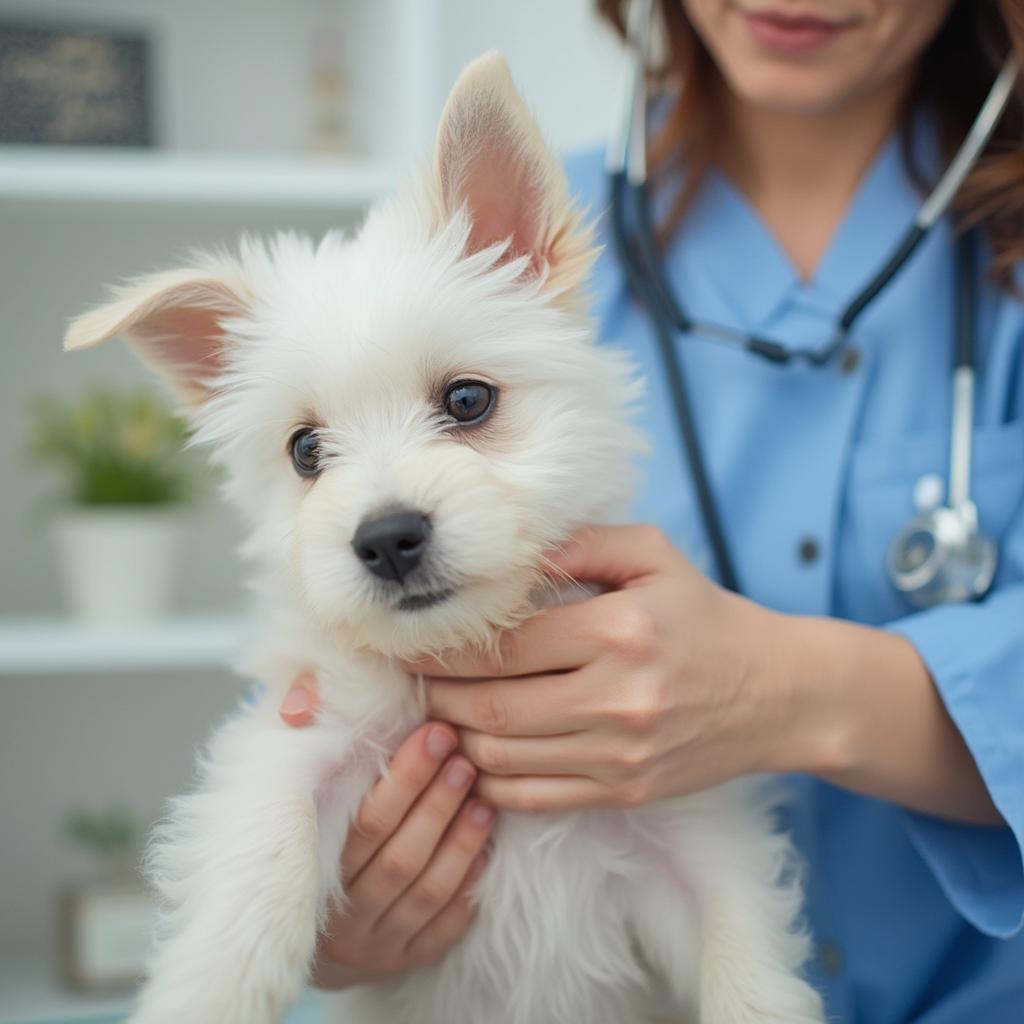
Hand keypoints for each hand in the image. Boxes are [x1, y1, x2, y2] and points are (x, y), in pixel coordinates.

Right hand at [279, 675, 494, 986]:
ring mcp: (374, 942)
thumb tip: (301, 701)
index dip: (406, 776)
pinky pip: (441, 929)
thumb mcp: (295, 788)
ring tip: (484, 799)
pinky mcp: (401, 960)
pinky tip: (486, 852)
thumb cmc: (308, 834)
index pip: (367, 820)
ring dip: (461, 842)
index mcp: (313, 866)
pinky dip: (466, 890)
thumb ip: (304, 740)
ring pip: (426, 891)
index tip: (438, 733)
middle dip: (437, 803)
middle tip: (466, 759)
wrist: (290, 921)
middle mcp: (342, 912)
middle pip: (400, 855)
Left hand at [402, 526, 823, 812]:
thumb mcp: (654, 556)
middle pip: (491, 708)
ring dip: (455, 739)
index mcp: (618, 630)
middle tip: (414, 682)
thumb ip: (581, 544)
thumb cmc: (706, 616)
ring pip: (502, 758)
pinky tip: (475, 757)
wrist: (777, 693)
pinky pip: (533, 797)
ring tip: (438, 715)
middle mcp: (616, 698)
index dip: (443, 648)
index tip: (410, 643)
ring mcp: (620, 754)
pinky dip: (490, 782)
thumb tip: (513, 556)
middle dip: (437, 696)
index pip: (504, 647)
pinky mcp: (625, 791)